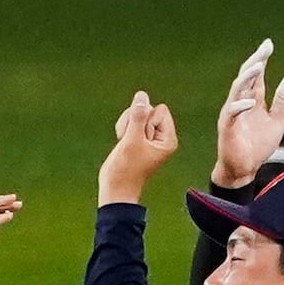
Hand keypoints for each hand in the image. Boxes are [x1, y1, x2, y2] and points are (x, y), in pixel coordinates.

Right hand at [96, 89, 180, 207]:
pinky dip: (123, 129)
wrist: (115, 189)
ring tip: (125, 144)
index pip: (159, 110)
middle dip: (134, 122)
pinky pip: (130, 120)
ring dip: (127, 126)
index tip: (140, 141)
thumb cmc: (125, 169)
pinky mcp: (139, 138)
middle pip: (148, 109)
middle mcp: (162, 137)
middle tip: (130, 144)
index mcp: (168, 139)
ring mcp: (150, 137)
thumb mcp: (132, 140)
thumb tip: (142, 95)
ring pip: (137, 113)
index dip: (145, 121)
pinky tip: (122, 143)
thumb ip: (137, 116)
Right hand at [210, 41, 283, 183]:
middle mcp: (240, 103)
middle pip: (246, 77)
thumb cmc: (257, 145)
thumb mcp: (277, 121)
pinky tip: (251, 101)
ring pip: (237, 90)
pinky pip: (232, 113)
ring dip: (247, 77)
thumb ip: (283, 101)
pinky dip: (240, 105)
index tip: (268, 44)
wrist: (244, 170)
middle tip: (265, 48)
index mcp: (253, 100)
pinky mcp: (227, 128)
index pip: (256, 76)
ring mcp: (232, 114)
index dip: (261, 59)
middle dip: (255, 61)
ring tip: (259, 66)